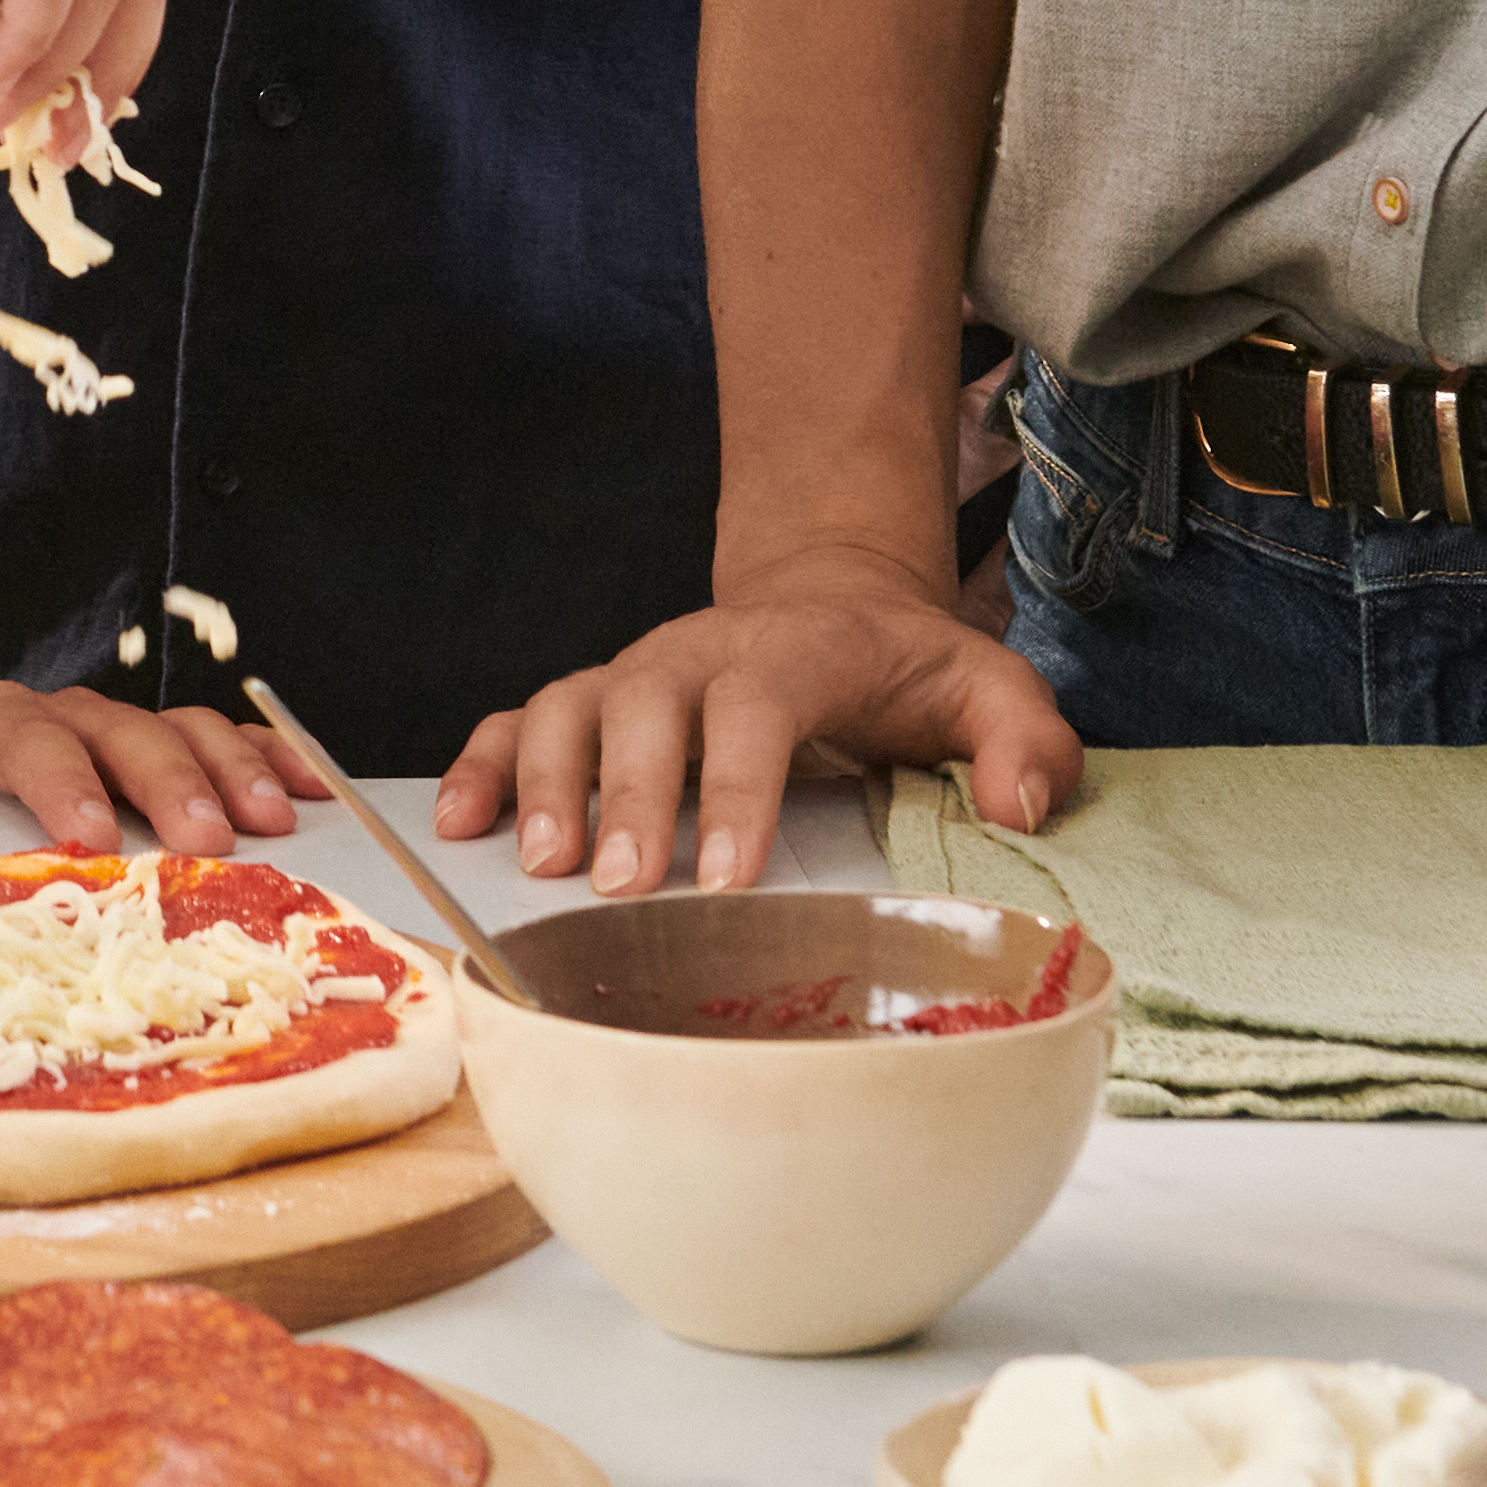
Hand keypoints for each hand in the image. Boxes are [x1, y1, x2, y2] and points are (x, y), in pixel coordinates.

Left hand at [0, 674, 309, 853]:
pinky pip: (215, 741)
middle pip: (120, 732)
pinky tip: (309, 787)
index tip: (92, 835)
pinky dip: (265, 757)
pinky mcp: (151, 753)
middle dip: (167, 782)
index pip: (29, 741)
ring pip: (178, 730)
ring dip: (229, 769)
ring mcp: (112, 732)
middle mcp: (60, 718)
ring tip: (271, 820)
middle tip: (207, 837)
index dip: (64, 783)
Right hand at [433, 563, 1079, 897]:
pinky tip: (460, 825)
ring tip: (541, 869)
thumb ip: (1026, 740)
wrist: (834, 599)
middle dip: (623, 794)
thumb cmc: (907, 669)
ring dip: (545, 782)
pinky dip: (483, 765)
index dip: (734, 784)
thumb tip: (1020, 806)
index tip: (725, 878)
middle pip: (643, 701)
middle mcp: (702, 650)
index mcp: (798, 647)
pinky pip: (522, 720)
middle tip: (613, 887)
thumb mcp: (991, 687)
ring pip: (570, 704)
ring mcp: (639, 672)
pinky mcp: (599, 699)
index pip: (756, 702)